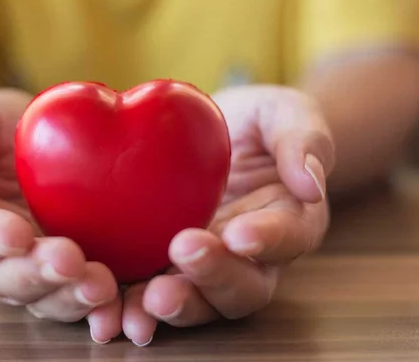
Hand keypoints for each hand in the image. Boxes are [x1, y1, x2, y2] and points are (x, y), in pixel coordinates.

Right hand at [0, 90, 120, 341]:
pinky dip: (101, 305)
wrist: (27, 135)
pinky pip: (81, 293)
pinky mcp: (69, 272)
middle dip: (37, 274)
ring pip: (44, 297)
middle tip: (69, 260)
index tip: (16, 234)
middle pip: (5, 279)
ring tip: (101, 285)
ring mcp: (29, 271)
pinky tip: (121, 300)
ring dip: (71, 295)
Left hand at [116, 86, 334, 344]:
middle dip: (213, 277)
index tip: (240, 234)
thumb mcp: (287, 113)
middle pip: (243, 286)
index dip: (268, 240)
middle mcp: (253, 258)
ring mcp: (208, 266)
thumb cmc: (261, 121)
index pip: (290, 237)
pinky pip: (152, 291)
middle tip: (183, 253)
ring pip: (199, 301)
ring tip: (145, 299)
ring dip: (173, 304)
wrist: (217, 131)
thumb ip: (302, 140)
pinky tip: (108, 306)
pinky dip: (132, 303)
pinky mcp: (167, 265)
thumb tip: (310, 184)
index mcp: (292, 219)